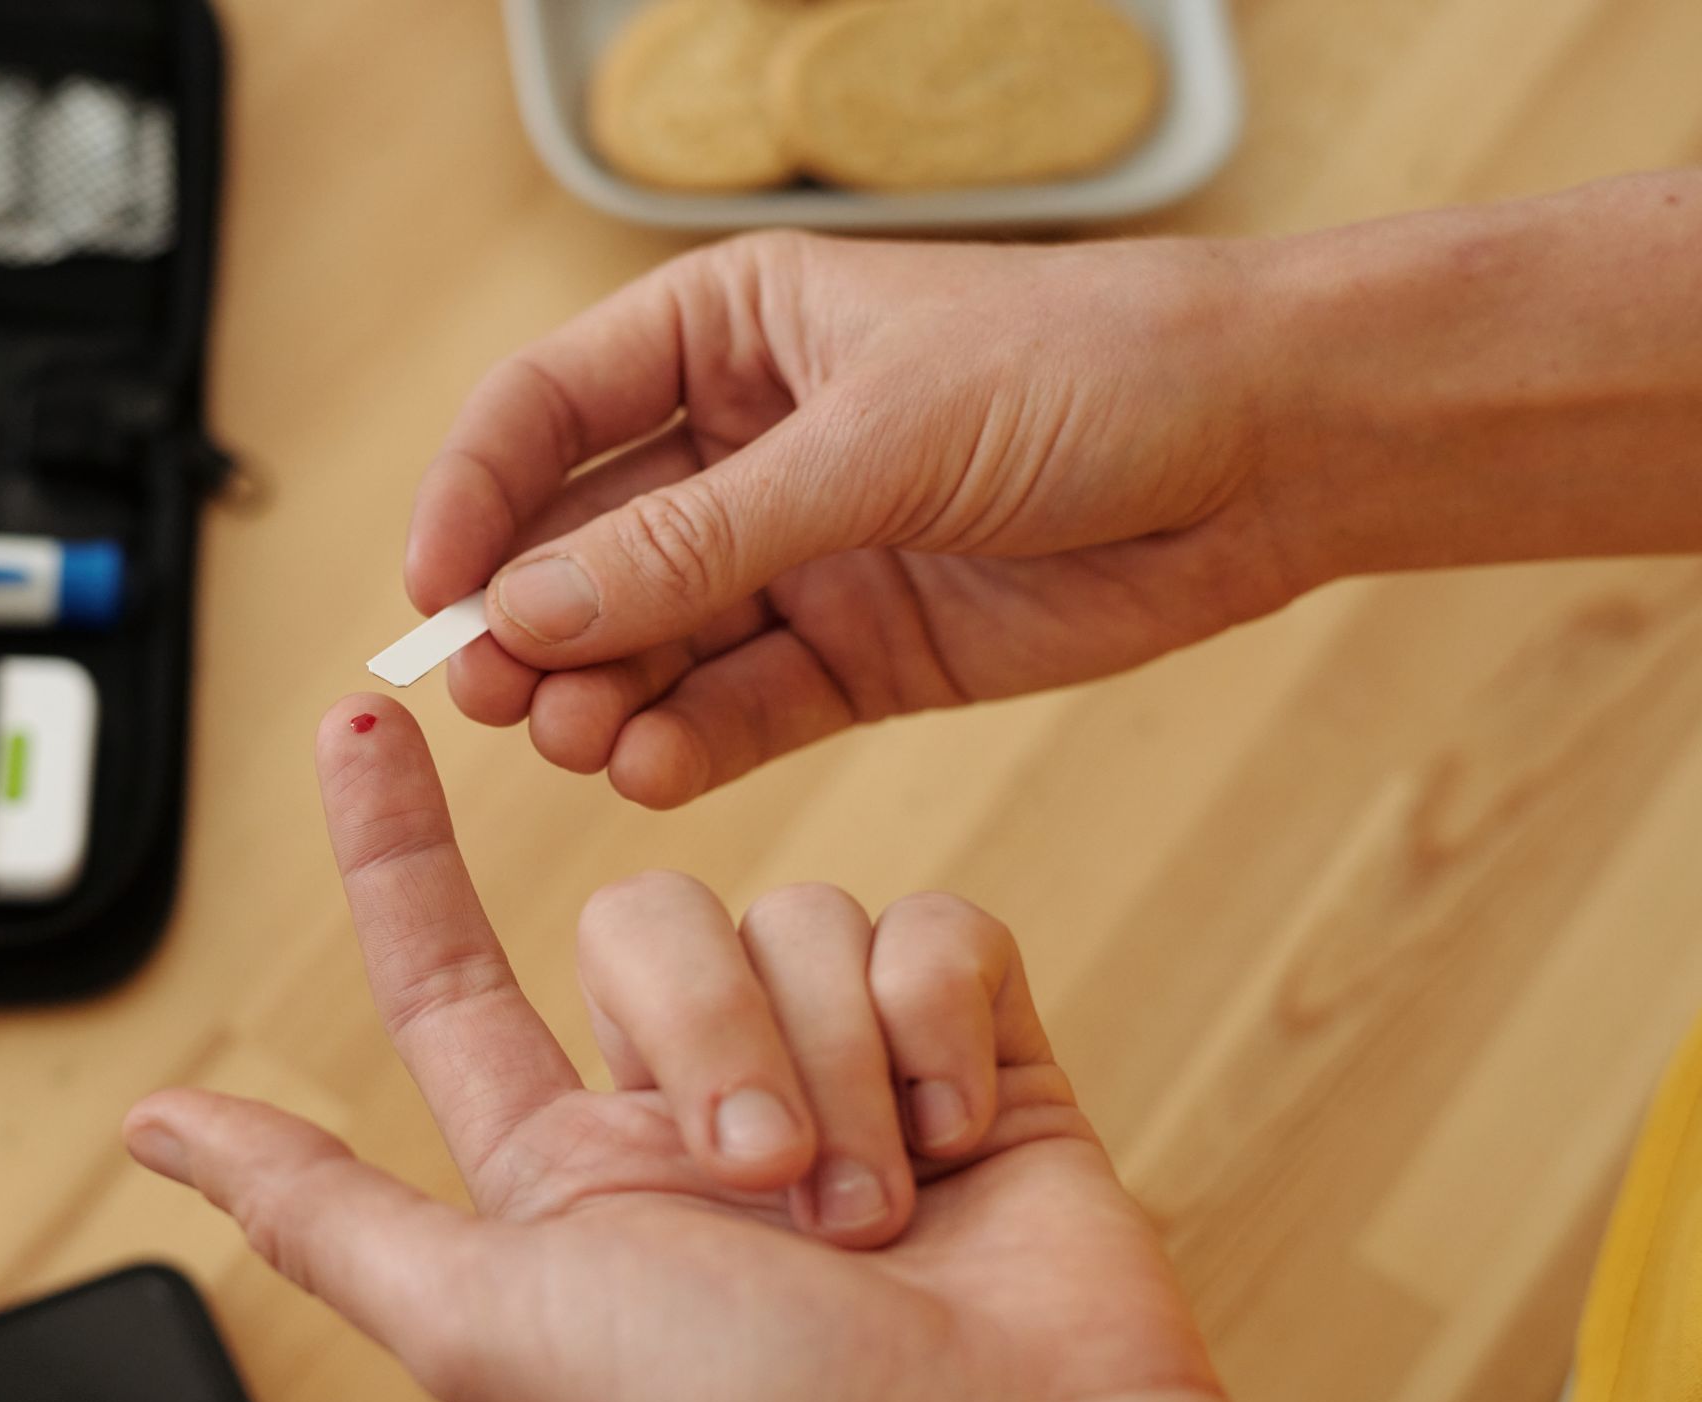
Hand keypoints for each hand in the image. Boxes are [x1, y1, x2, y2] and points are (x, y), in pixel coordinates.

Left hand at [123, 697, 1577, 1401]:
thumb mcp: (487, 1320)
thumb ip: (322, 1212)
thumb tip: (158, 1124)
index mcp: (562, 1156)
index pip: (449, 968)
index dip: (393, 846)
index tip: (351, 721)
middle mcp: (689, 1093)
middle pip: (653, 916)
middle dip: (712, 1042)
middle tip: (767, 1192)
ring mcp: (831, 1059)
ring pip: (795, 914)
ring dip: (832, 1068)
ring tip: (878, 1210)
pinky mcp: (960, 1037)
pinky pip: (930, 925)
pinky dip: (940, 1028)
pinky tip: (961, 1137)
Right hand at [407, 230, 1296, 806]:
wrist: (1268, 452)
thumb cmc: (1088, 373)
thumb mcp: (878, 440)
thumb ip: (703, 538)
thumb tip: (530, 611)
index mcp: (724, 333)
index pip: (544, 414)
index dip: (473, 500)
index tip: (433, 593)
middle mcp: (738, 447)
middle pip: (578, 544)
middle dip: (527, 621)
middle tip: (499, 695)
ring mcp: (792, 558)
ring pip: (646, 641)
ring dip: (597, 693)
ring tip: (577, 740)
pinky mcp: (853, 657)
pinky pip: (736, 710)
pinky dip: (685, 744)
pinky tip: (651, 769)